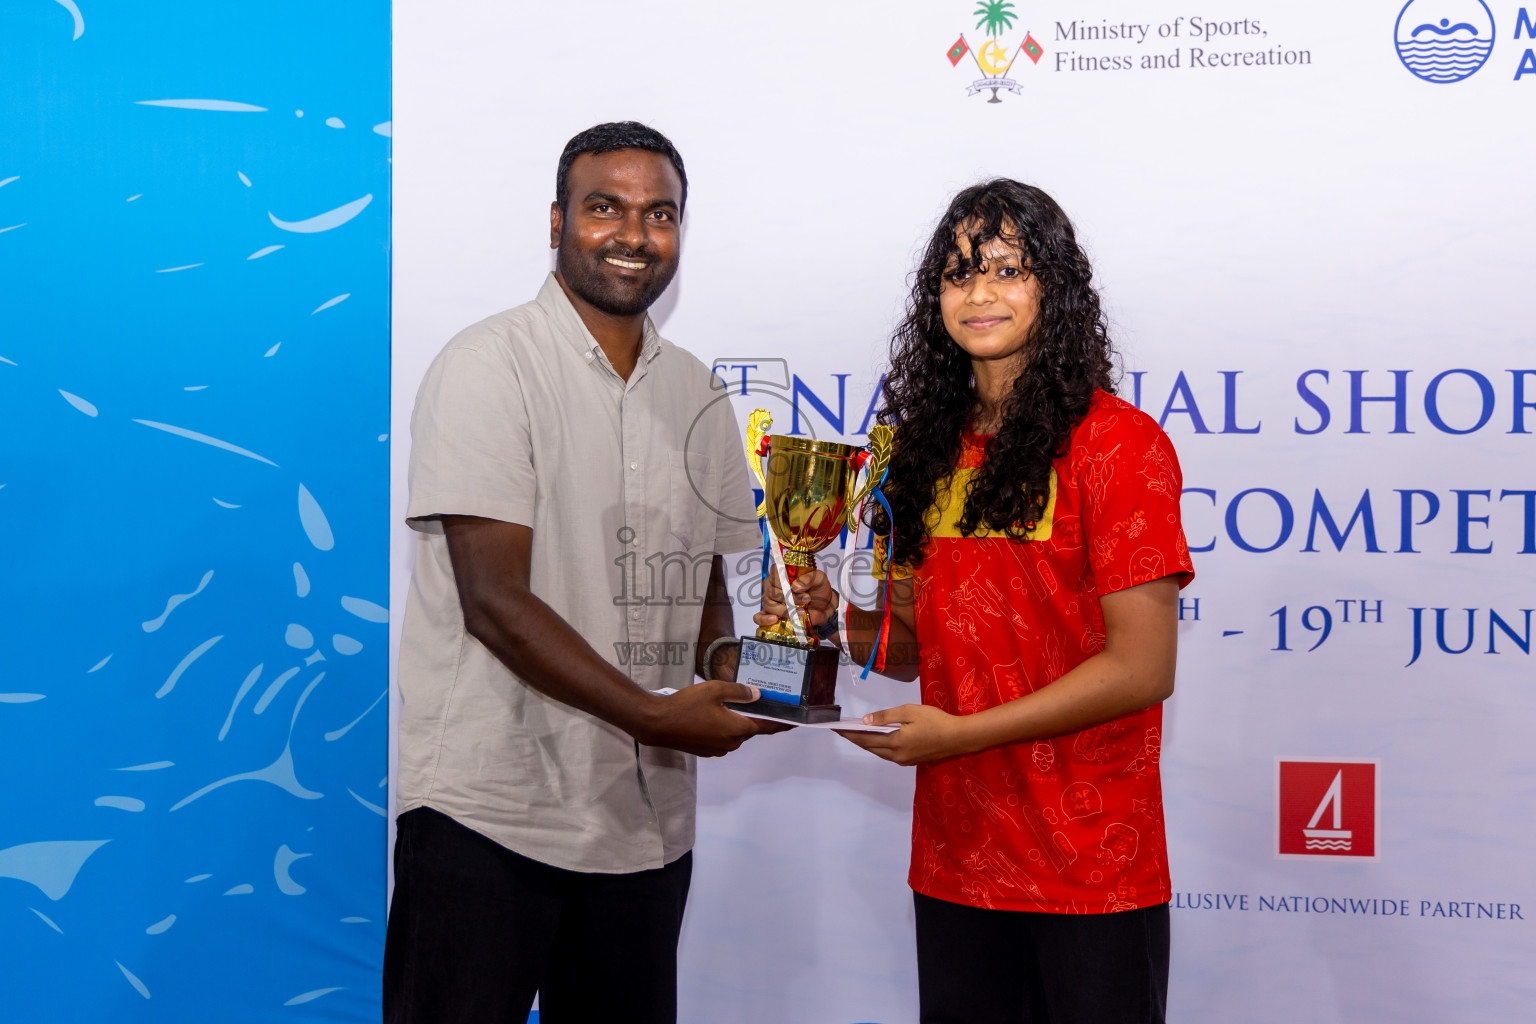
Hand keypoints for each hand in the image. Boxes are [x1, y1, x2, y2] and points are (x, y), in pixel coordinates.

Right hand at [632, 680, 785, 755]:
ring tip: (729, 704)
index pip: (767, 727)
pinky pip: (722, 737)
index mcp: (737, 729)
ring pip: (735, 733)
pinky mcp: (707, 750)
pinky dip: (724, 727)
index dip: (783, 724)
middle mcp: (731, 743)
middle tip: (756, 700)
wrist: (656, 724)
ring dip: (736, 720)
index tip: (796, 721)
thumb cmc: (685, 705)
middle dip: (754, 716)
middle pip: (750, 728)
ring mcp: (718, 749)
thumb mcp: (715, 690)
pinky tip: (713, 714)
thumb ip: (739, 692)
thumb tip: (757, 695)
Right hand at [753, 568, 835, 632]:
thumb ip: (809, 578)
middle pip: (771, 590)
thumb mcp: (819, 579)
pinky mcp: (771, 614)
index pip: (774, 571)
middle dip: (788, 597)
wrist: (823, 608)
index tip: (796, 588)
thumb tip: (795, 586)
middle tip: (805, 599)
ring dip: (783, 609)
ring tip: (800, 612)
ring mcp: (770, 600)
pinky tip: (775, 619)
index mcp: (783, 573)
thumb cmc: (818, 590)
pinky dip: (764, 619)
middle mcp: (773, 586)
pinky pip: (758, 617)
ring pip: (767, 604)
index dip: (783, 580)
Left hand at [835, 704, 974, 765]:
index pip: (865, 739)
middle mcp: (897, 756)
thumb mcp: (909, 712)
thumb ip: (886, 716)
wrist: (959, 738)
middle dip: (856, 738)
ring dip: (868, 743)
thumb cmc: (935, 720)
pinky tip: (878, 738)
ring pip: (880, 752)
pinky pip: (890, 754)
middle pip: (871, 747)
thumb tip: (865, 720)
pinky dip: (880, 746)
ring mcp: (905, 760)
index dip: (849, 734)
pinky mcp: (912, 761)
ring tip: (857, 732)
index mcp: (895, 743)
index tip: (835, 728)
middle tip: (843, 729)